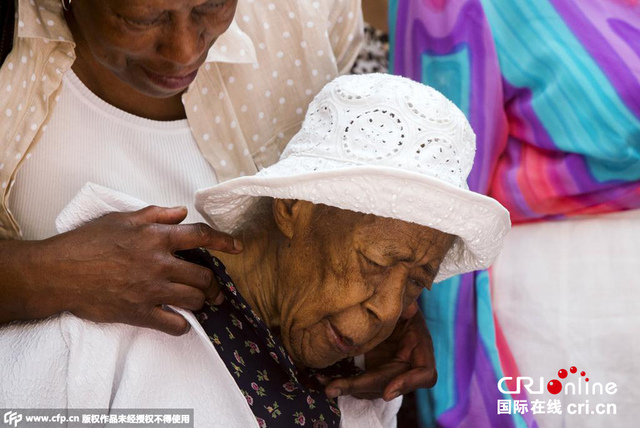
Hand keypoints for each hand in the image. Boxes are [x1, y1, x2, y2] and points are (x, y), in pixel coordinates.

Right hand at [0, 206, 241, 334]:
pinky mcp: (139, 313)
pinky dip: (181, 325)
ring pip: (194, 300)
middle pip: (204, 275)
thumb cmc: (87, 241)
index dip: (224, 241)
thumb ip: (155, 214)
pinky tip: (179, 320)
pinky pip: (174, 325)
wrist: (58, 272)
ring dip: (201, 302)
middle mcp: (158, 263)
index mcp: (156, 237)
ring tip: (199, 302)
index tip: (238, 248)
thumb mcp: (121, 218)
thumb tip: (181, 212)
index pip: (201, 236)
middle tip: (213, 288)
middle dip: (213, 283)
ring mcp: (150, 290)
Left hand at [321, 304, 435, 400]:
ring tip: (324, 383)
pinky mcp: (374, 371)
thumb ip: (405, 305)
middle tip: (333, 388)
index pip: (425, 373)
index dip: (408, 384)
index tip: (388, 392)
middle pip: (387, 384)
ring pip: (370, 388)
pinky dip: (342, 382)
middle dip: (360, 387)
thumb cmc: (399, 300)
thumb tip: (408, 305)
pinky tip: (324, 380)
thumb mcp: (403, 301)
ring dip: (346, 387)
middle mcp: (407, 364)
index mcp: (420, 346)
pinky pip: (359, 383)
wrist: (390, 305)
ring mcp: (390, 371)